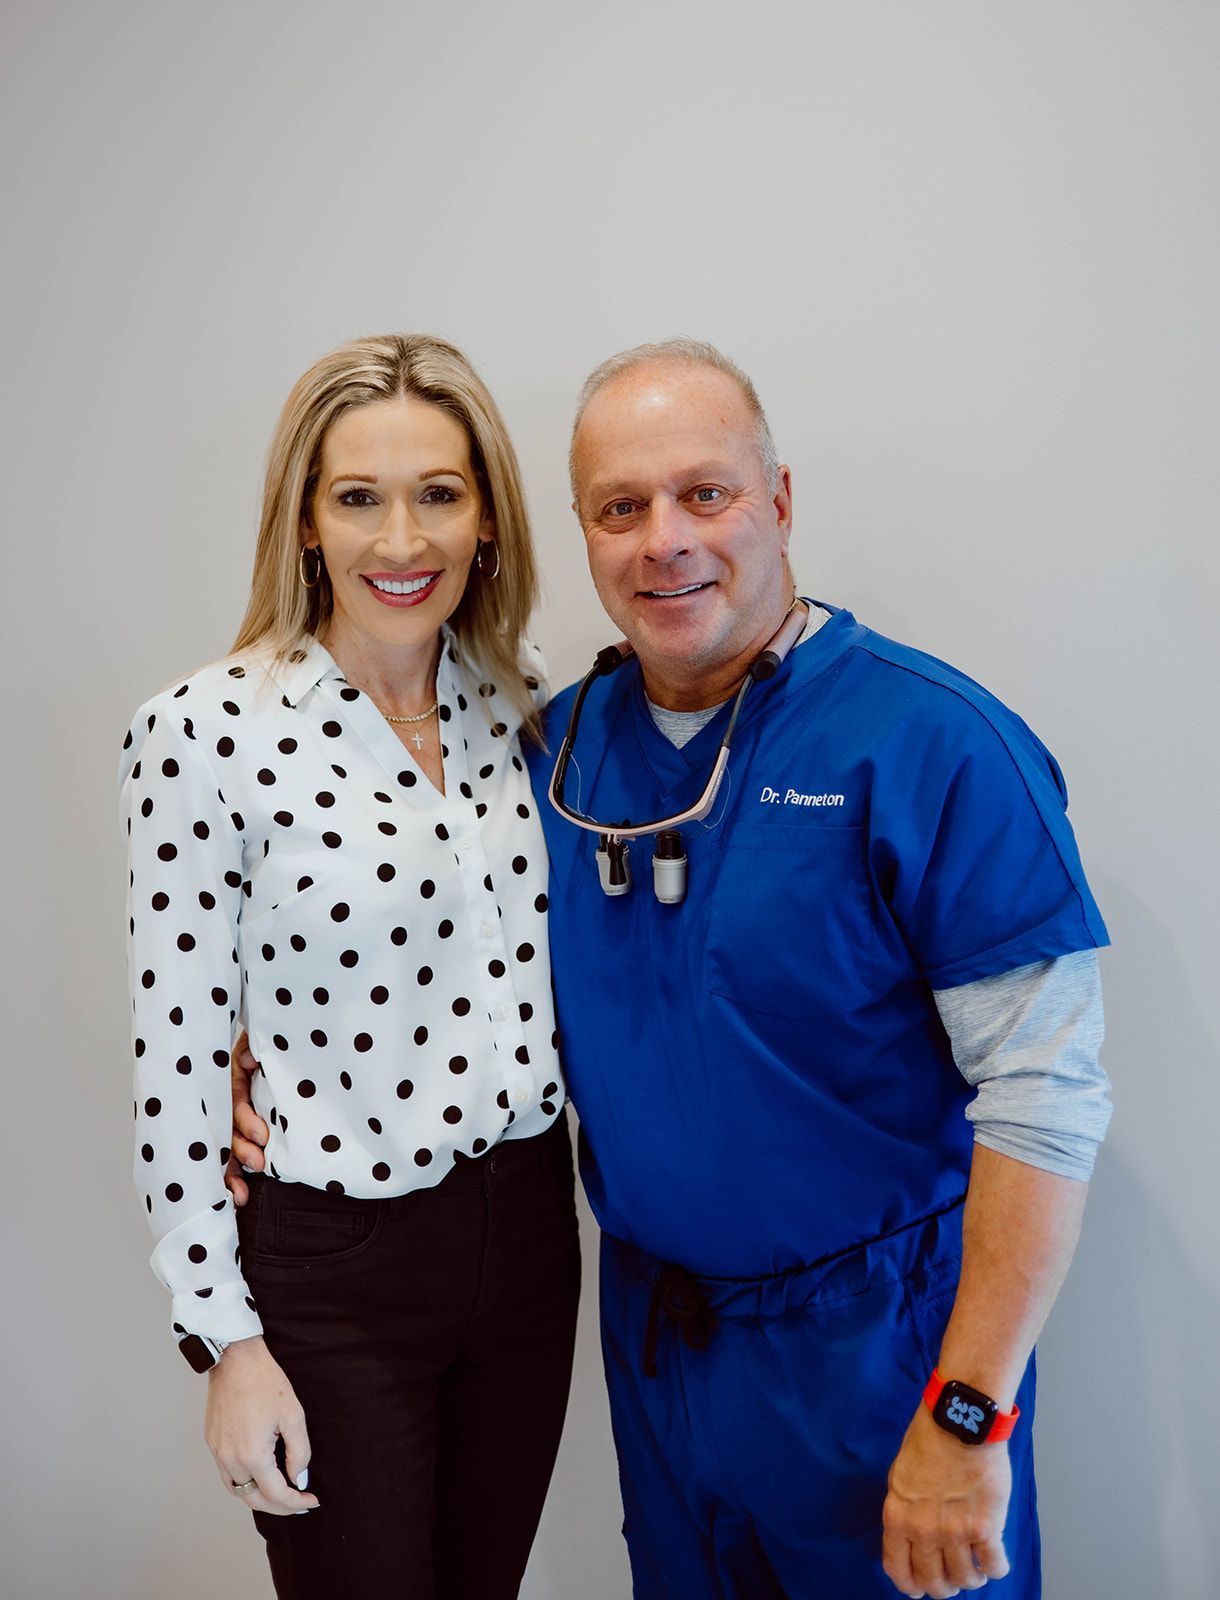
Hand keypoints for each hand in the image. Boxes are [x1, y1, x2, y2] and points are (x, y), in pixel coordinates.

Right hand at [204, 1336, 319, 1516]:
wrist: (235, 1359)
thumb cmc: (265, 1382)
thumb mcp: (293, 1416)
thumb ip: (299, 1452)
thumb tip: (298, 1478)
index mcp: (252, 1455)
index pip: (276, 1494)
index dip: (296, 1502)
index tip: (312, 1501)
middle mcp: (230, 1459)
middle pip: (254, 1500)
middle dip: (279, 1507)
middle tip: (298, 1504)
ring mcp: (217, 1452)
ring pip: (237, 1491)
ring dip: (259, 1498)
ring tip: (280, 1496)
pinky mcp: (212, 1442)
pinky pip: (227, 1475)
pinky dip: (243, 1484)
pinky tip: (258, 1478)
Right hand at [224, 1032, 269, 1206]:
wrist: (270, 1052)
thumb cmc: (262, 1049)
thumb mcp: (256, 1042)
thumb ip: (252, 1047)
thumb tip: (248, 1060)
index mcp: (230, 1082)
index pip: (234, 1103)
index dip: (246, 1120)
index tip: (263, 1136)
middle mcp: (225, 1105)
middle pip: (226, 1131)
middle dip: (241, 1150)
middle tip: (259, 1162)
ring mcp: (229, 1123)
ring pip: (224, 1150)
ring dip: (232, 1174)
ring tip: (243, 1195)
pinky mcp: (237, 1137)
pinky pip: (229, 1160)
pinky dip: (232, 1180)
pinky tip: (237, 1199)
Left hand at [881, 1406, 1010, 1597]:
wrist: (959, 1420)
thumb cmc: (930, 1440)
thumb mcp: (901, 1477)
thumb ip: (906, 1510)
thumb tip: (913, 1537)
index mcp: (897, 1517)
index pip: (898, 1570)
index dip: (910, 1585)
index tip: (918, 1588)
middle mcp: (924, 1530)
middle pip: (934, 1582)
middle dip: (944, 1587)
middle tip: (951, 1579)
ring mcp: (955, 1532)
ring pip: (965, 1579)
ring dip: (971, 1578)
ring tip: (975, 1566)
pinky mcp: (986, 1527)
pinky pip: (994, 1566)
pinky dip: (996, 1567)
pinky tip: (994, 1557)